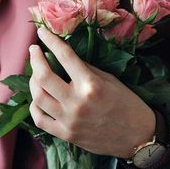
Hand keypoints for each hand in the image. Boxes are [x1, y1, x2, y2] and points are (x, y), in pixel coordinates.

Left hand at [29, 28, 155, 158]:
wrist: (137, 136)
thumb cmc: (129, 105)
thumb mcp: (111, 81)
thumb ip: (87, 70)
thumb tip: (66, 61)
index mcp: (91, 85)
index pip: (65, 56)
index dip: (50, 40)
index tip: (42, 32)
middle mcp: (77, 102)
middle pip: (43, 77)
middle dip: (35, 59)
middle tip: (34, 51)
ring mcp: (70, 120)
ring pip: (38, 97)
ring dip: (32, 81)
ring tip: (35, 74)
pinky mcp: (67, 135)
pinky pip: (40, 120)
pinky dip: (35, 107)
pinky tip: (37, 100)